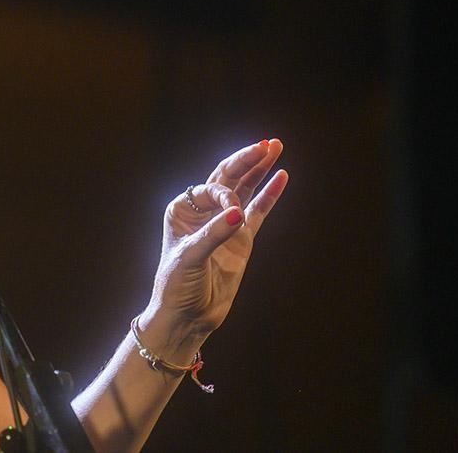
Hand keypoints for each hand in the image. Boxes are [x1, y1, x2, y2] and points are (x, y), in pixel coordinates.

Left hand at [145, 139, 288, 344]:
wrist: (187, 316)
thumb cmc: (177, 285)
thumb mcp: (189, 258)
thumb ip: (214, 235)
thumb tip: (238, 213)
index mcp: (182, 210)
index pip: (209, 188)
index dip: (224, 193)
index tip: (233, 211)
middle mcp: (203, 212)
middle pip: (227, 178)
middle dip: (247, 159)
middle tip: (268, 142)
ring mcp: (224, 224)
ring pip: (244, 189)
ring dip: (259, 169)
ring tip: (276, 146)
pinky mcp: (241, 240)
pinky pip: (259, 211)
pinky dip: (269, 194)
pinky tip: (281, 175)